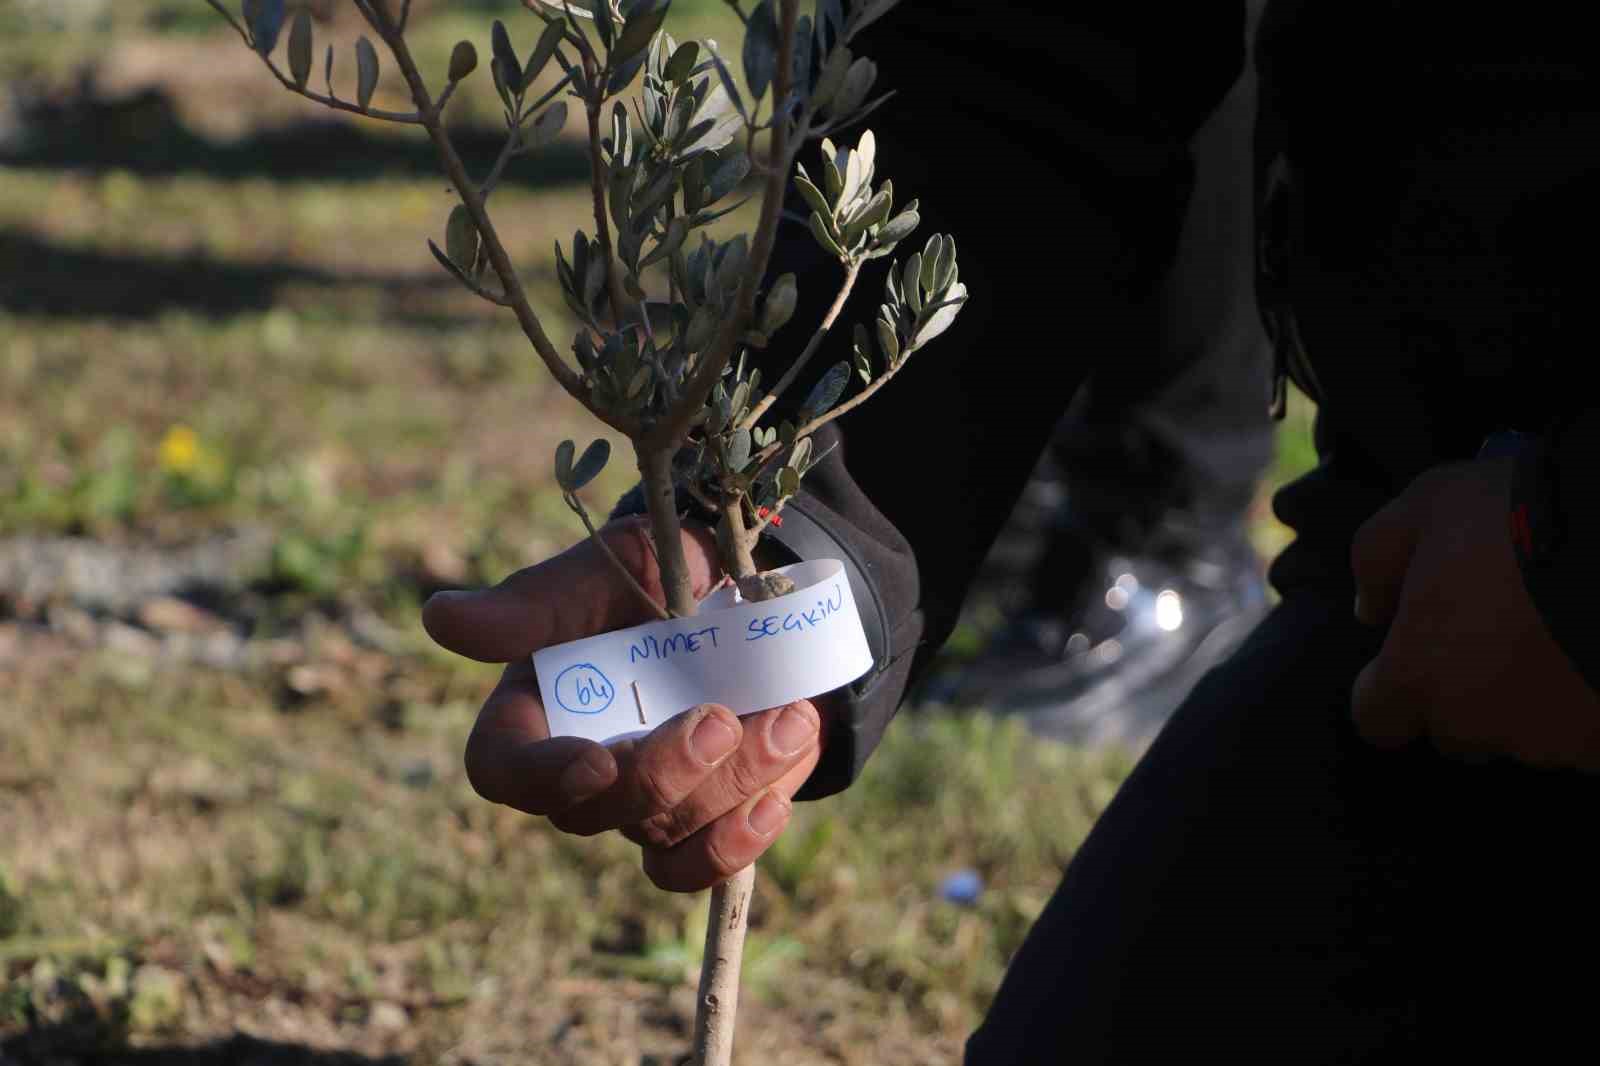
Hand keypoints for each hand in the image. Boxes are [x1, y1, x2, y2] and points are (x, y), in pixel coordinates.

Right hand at [422, 516, 826, 889]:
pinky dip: (738, 842)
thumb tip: (439, 618)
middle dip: (661, 775)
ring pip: (664, 833)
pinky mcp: (701, 820)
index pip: (502, 768)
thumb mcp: (605, 571)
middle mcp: (581, 766)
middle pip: (591, 814)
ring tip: (787, 721)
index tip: (594, 761)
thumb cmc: (657, 572)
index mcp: (537, 706)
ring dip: (730, 785)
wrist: (748, 590)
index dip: (540, 777)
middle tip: (721, 718)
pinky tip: (772, 801)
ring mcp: (643, 801)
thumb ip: (535, 603)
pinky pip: (700, 866)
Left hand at [1350, 459, 1599, 767]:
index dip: (1392, 691)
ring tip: (1558, 639)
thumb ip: (1377, 559)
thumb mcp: (1424, 507)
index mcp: (1417, 676)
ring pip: (1528, 736)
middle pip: (1456, 729)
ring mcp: (1550, 741)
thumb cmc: (1514, 518)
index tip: (1418, 656)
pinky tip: (1594, 658)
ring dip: (1536, 703)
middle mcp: (1477, 724)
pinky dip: (1591, 710)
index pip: (1378, 719)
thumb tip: (1369, 609)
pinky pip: (1590, 739)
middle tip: (1503, 635)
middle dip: (1469, 695)